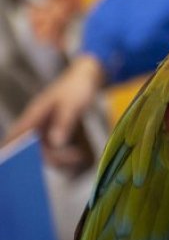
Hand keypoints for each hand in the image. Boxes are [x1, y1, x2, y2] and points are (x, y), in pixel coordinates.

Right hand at [5, 54, 105, 172]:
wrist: (86, 77)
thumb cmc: (77, 87)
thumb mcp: (72, 104)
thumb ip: (64, 122)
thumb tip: (55, 143)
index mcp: (34, 113)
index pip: (16, 135)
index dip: (11, 150)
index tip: (9, 162)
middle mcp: (35, 122)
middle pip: (30, 149)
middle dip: (47, 158)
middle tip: (70, 158)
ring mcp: (43, 127)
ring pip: (43, 151)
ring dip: (59, 157)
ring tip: (77, 155)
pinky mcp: (53, 131)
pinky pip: (52, 149)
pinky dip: (63, 154)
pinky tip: (77, 154)